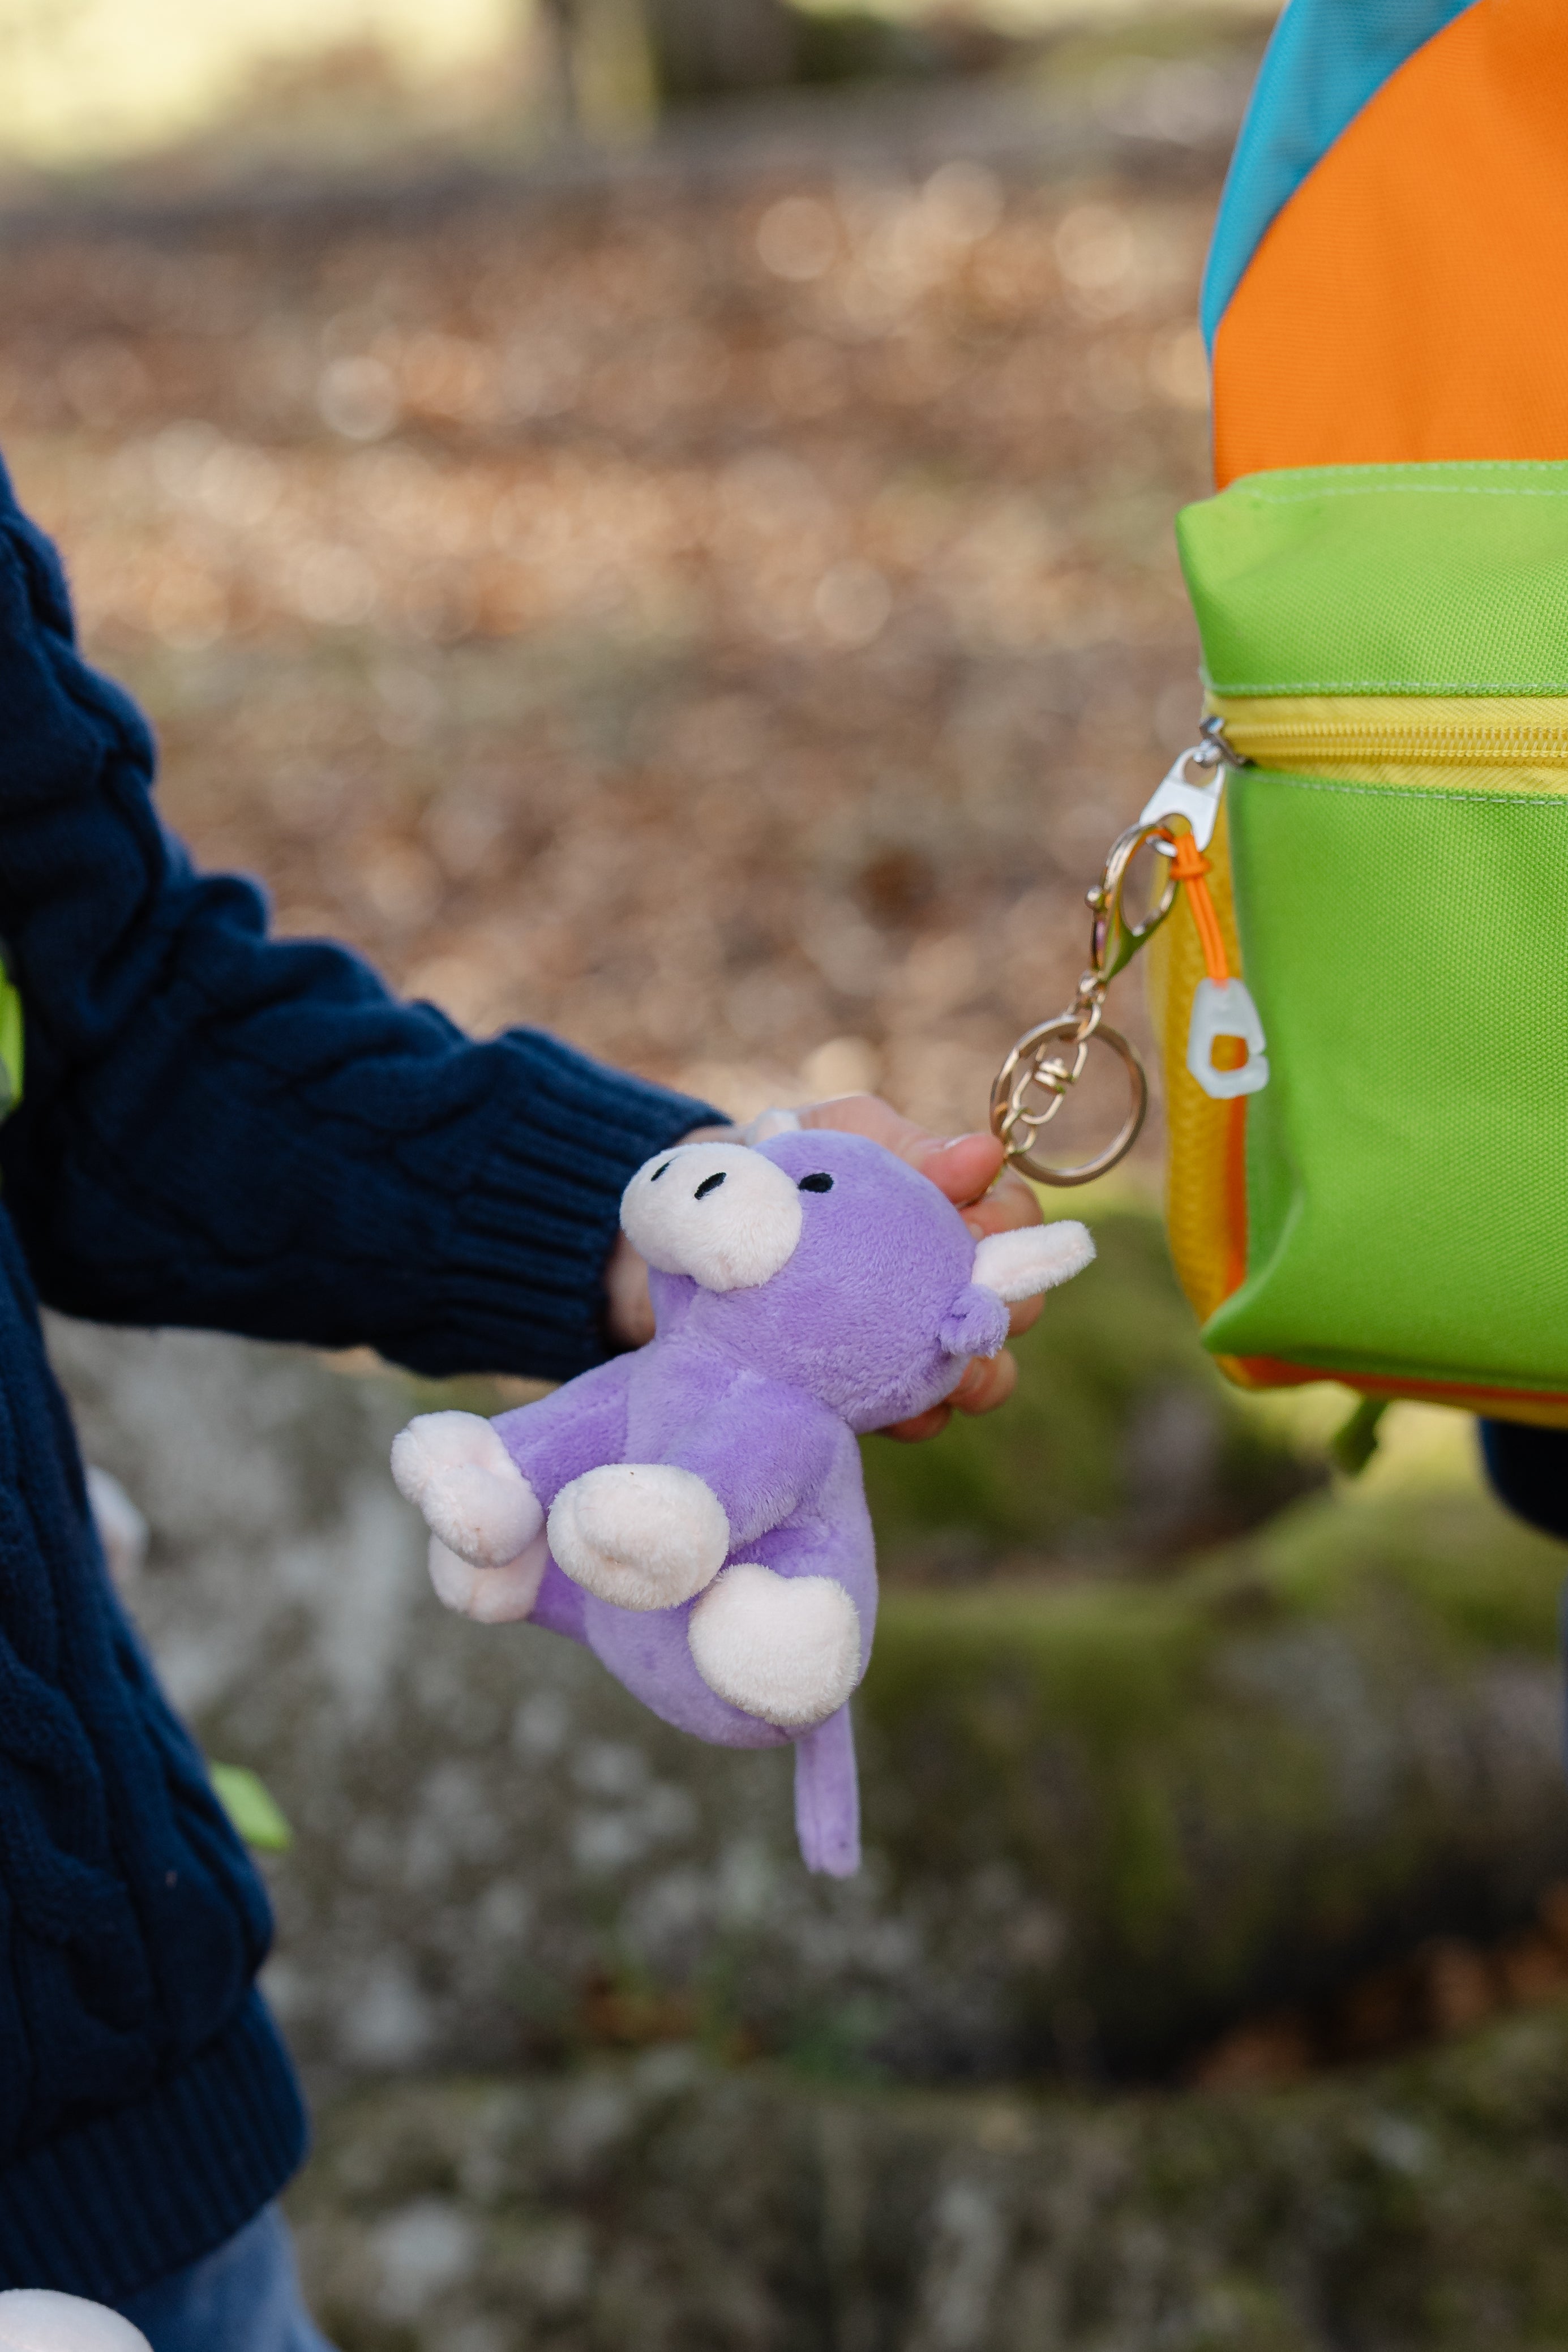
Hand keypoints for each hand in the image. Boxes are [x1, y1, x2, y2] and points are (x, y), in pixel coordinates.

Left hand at [605, 1095, 1042, 1441]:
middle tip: (953, 1295)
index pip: (1018, 1219)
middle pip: (1019, 1304)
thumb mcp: (842, 1132)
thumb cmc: (787, 1157)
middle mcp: (949, 1280)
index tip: (968, 1222)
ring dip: (972, 1372)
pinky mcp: (875, 1393)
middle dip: (1000, 1305)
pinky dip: (913, 1415)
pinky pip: (921, 1419)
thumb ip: (908, 1148)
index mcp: (954, 1208)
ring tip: (936, 1364)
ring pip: (984, 1373)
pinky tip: (880, 1402)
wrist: (702, 1218)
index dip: (1009, 1225)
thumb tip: (984, 1156)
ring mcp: (916, 1341)